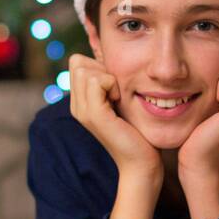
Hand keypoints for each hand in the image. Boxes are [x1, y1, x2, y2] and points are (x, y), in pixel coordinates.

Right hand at [67, 54, 161, 181]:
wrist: (141, 162)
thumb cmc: (137, 132)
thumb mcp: (120, 101)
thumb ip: (111, 82)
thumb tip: (109, 56)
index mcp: (80, 102)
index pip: (77, 63)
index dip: (99, 66)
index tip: (115, 87)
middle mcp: (77, 106)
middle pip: (78, 63)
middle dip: (102, 69)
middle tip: (117, 92)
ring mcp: (82, 111)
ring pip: (85, 69)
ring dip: (108, 77)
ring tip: (118, 98)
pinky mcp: (95, 115)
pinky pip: (97, 81)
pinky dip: (112, 84)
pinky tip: (120, 101)